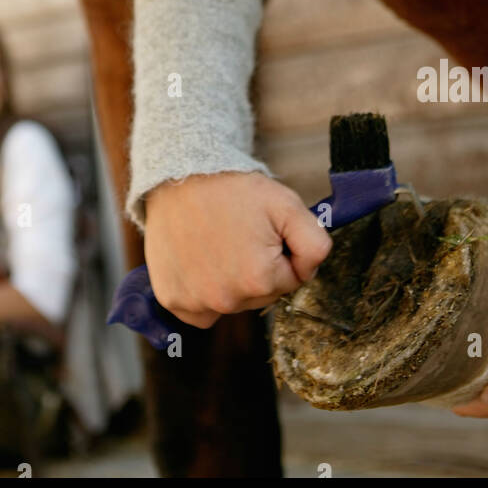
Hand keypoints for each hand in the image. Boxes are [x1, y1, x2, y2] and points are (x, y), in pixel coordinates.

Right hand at [143, 171, 331, 328]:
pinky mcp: (171, 299)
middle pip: (260, 295)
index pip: (290, 280)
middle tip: (239, 235)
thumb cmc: (232, 190)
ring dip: (230, 282)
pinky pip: (199, 311)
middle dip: (257, 269)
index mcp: (259, 279)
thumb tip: (310, 271)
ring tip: (216, 245)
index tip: (262, 231)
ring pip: (232, 303)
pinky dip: (201, 293)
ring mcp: (196, 302)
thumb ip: (315, 243)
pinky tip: (199, 263)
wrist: (179, 177)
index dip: (281, 252)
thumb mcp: (286, 204)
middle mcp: (227, 300)